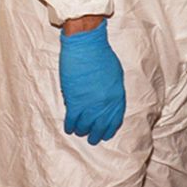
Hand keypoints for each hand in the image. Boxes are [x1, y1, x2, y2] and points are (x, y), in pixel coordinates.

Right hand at [58, 19, 124, 143]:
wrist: (87, 47)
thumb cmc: (102, 55)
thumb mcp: (116, 75)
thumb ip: (113, 90)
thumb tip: (107, 100)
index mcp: (117, 97)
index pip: (115, 120)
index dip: (109, 129)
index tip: (106, 134)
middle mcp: (105, 104)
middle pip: (100, 126)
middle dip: (96, 135)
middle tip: (92, 139)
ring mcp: (90, 104)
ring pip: (85, 125)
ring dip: (82, 130)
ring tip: (79, 132)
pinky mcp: (74, 101)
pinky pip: (71, 119)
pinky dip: (69, 125)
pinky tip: (69, 128)